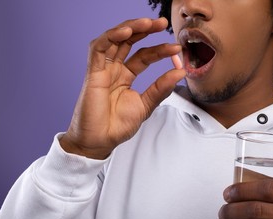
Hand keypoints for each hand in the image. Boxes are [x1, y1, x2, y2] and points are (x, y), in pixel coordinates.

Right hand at [60, 18, 185, 158]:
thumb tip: (180, 73)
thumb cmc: (117, 126)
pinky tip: (126, 31)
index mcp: (126, 76)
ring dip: (130, 28)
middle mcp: (114, 69)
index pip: (144, 56)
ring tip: (148, 23)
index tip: (176, 48)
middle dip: (145, 29)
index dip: (159, 50)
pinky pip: (99, 49)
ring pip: (114, 40)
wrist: (99, 142)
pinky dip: (111, 37)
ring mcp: (102, 70)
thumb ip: (160, 89)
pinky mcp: (92, 73)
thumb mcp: (145, 106)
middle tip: (162, 23)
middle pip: (129, 42)